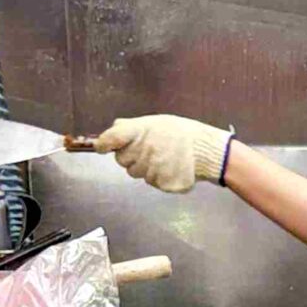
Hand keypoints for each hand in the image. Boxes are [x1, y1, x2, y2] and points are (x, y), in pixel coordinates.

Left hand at [92, 115, 233, 193]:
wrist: (206, 151)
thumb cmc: (181, 133)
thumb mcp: (156, 122)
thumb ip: (132, 126)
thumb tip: (113, 128)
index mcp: (139, 132)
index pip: (111, 139)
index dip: (103, 143)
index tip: (100, 147)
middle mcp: (143, 151)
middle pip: (121, 160)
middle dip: (130, 156)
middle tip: (148, 150)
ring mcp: (151, 169)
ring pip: (136, 173)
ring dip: (144, 167)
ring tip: (163, 158)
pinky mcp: (161, 183)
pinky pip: (151, 182)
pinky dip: (158, 176)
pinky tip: (170, 167)